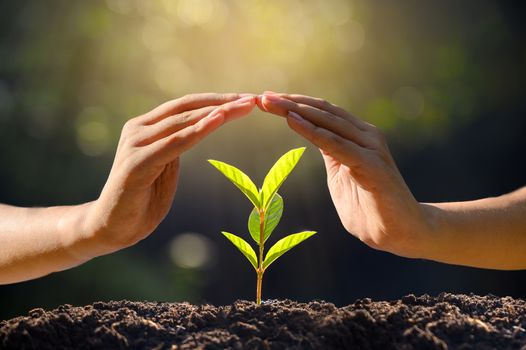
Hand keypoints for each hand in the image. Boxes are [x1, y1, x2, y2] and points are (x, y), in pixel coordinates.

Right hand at [82, 93, 256, 254]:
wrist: (111, 227)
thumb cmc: (142, 198)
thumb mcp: (165, 165)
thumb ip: (176, 145)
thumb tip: (200, 128)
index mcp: (145, 127)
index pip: (185, 106)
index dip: (216, 100)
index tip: (245, 99)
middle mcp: (138, 129)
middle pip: (187, 108)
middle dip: (223, 102)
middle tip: (253, 98)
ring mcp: (135, 144)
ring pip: (183, 122)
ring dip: (217, 112)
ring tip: (244, 105)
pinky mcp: (137, 163)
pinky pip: (174, 144)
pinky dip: (198, 131)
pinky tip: (218, 120)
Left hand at [258, 92, 430, 257]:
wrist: (401, 232)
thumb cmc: (369, 207)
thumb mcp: (341, 175)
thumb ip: (331, 155)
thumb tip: (315, 140)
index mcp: (357, 137)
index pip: (323, 113)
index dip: (295, 104)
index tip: (267, 100)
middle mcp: (365, 135)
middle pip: (322, 111)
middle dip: (290, 103)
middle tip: (262, 96)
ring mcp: (370, 147)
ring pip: (327, 122)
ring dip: (296, 111)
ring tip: (270, 103)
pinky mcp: (371, 165)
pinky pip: (335, 144)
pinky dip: (312, 132)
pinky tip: (292, 121)